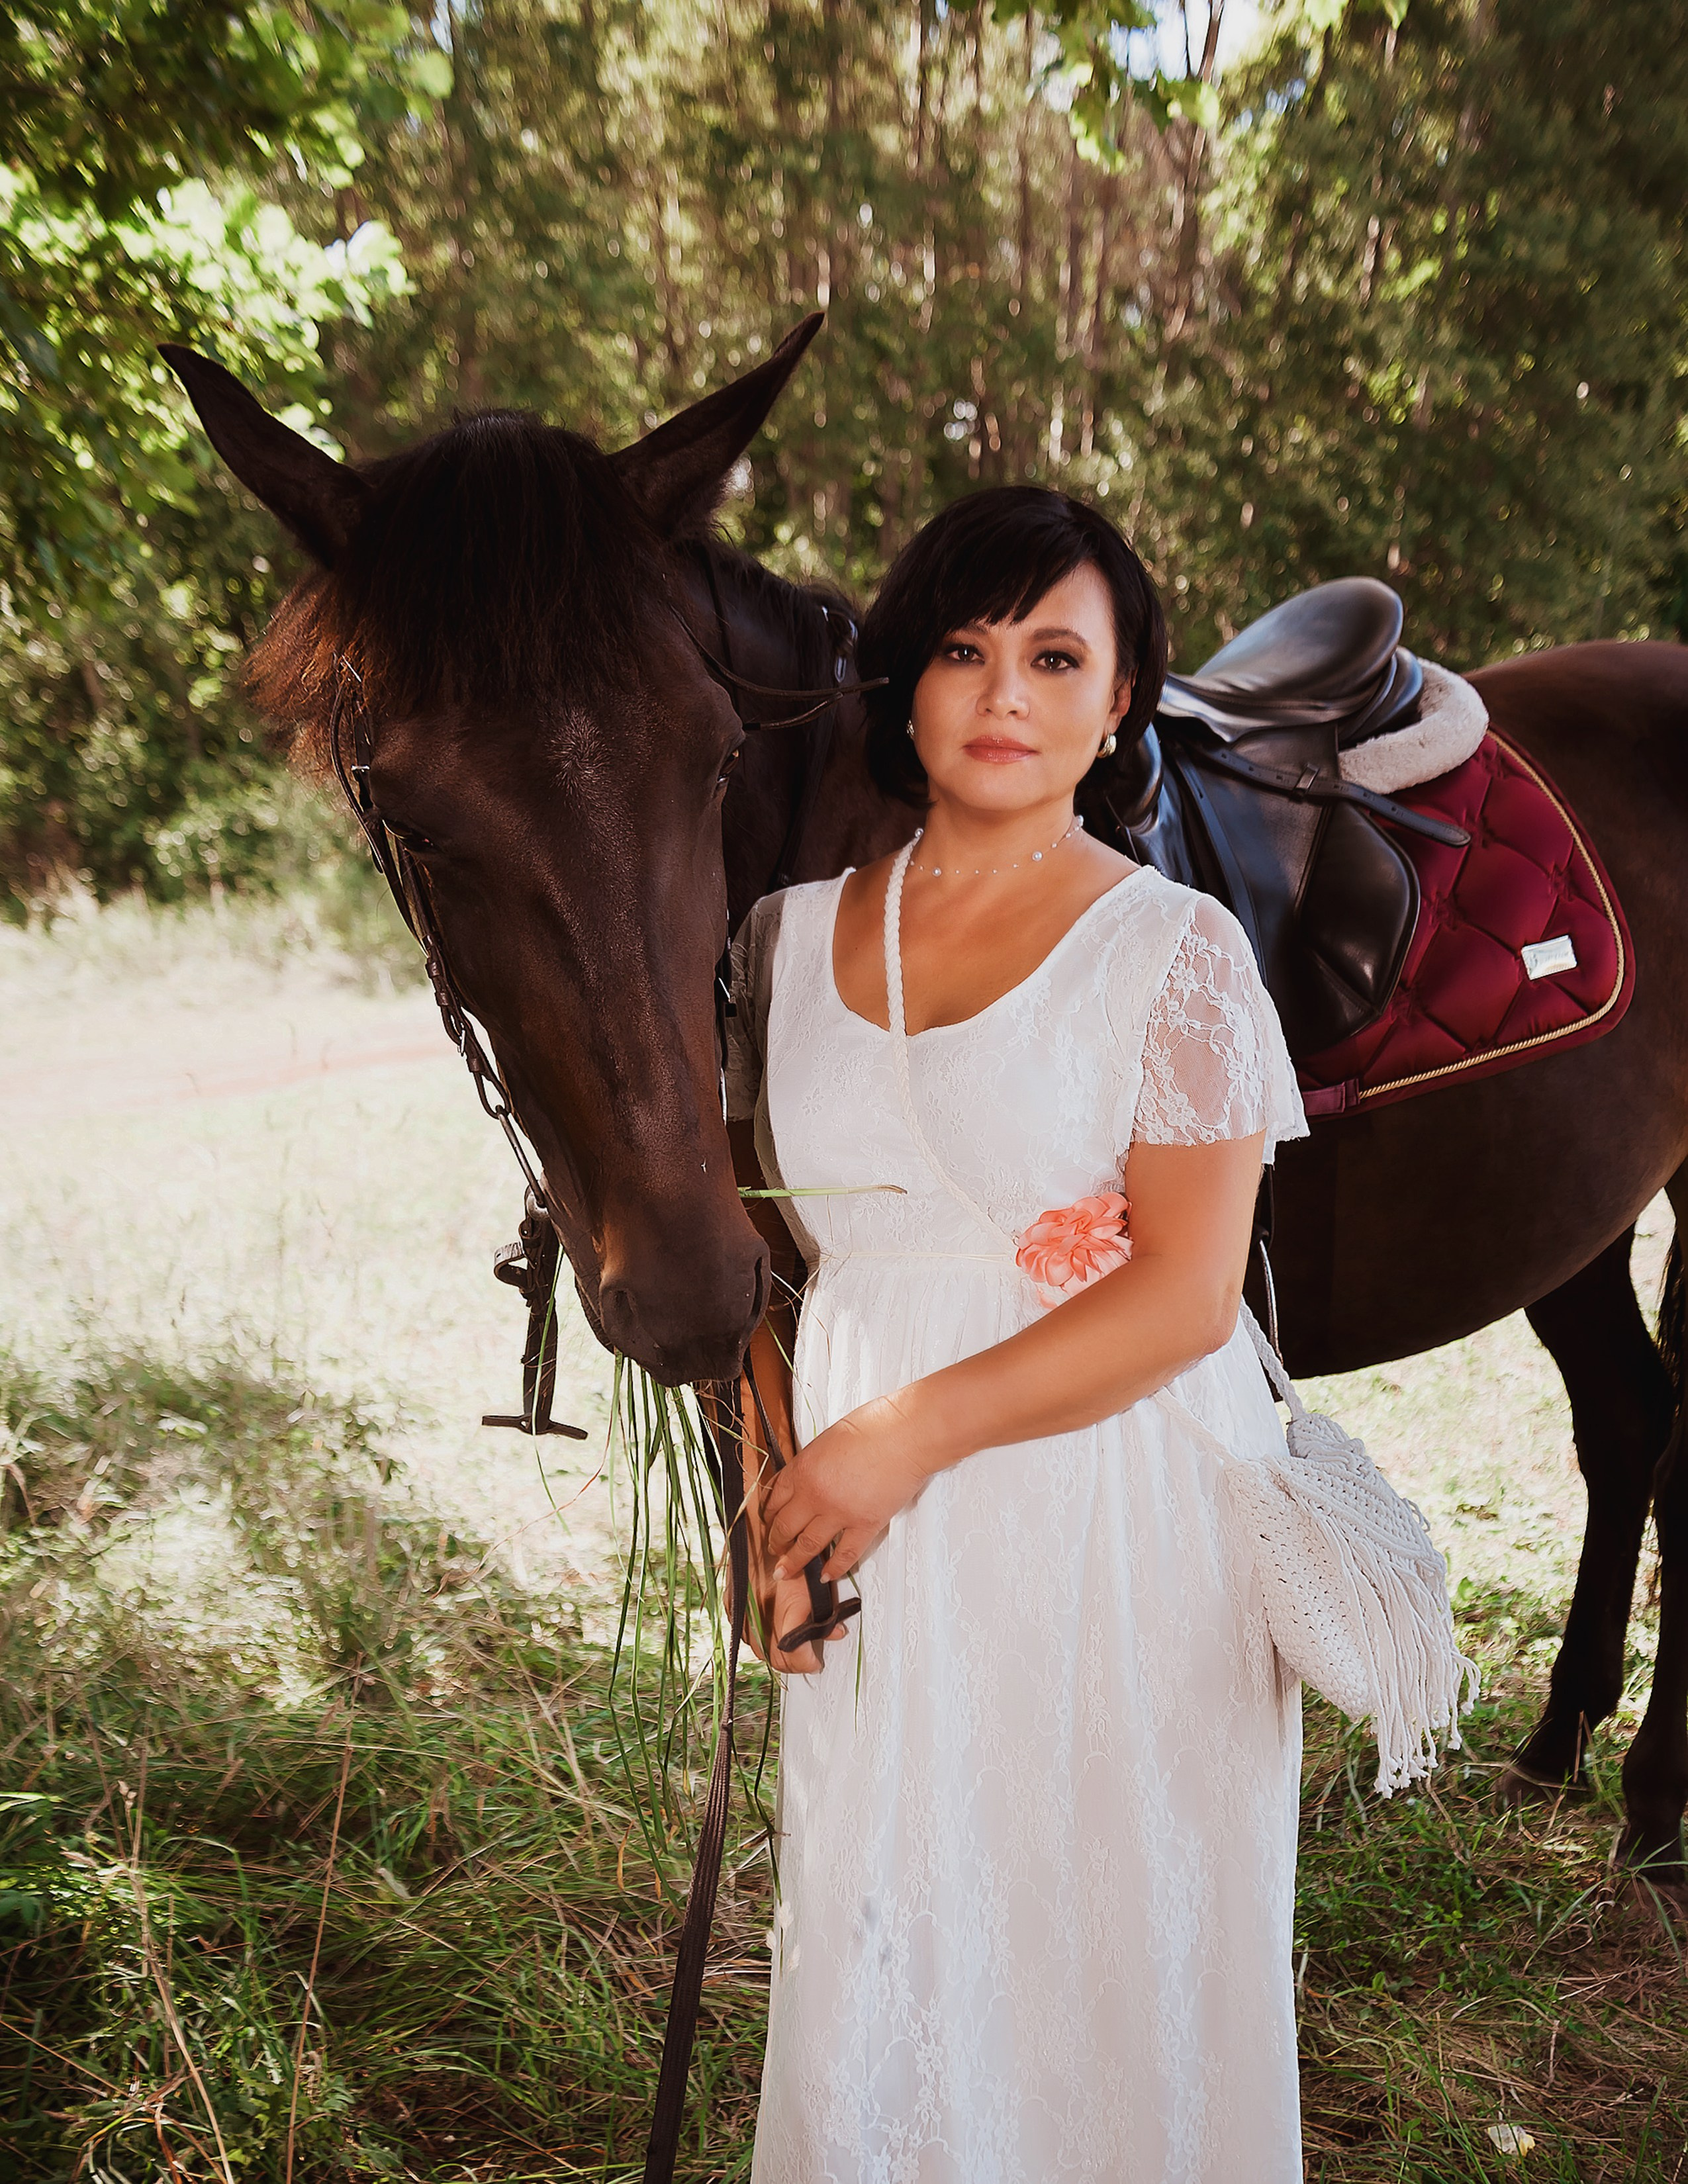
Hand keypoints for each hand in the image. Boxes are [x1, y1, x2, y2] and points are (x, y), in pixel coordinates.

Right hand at [743, 1561, 846, 1675]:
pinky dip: (755, 1640)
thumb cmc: (794, 1551)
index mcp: (786, 1610)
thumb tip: (837, 1633)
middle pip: (775, 1658)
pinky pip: (741, 1635)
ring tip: (788, 1650)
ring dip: (773, 1654)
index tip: (816, 1663)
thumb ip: (826, 1612)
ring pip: (757, 1650)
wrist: (761, 1529)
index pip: (795, 1654)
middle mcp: (762, 1614)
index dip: (808, 1663)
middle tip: (805, 1660)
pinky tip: (766, 1635)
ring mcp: (744, 1610)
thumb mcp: (817, 1582)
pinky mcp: (732, 1603)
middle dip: (793, 1664)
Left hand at [762, 1394, 934, 1583]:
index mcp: (803, 1468)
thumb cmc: (873, 1426)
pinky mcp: (865, 1525)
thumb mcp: (828, 1439)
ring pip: (808, 1546)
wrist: (907, 1435)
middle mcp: (815, 1495)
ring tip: (785, 1572)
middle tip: (773, 1551)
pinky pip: (845, 1554)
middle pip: (785, 1526)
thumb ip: (812, 1463)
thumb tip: (804, 1478)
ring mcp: (839, 1513)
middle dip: (776, 1542)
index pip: (775, 1499)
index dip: (769, 1515)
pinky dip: (834, 1568)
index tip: (768, 1522)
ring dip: (793, 1561)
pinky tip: (826, 1576)